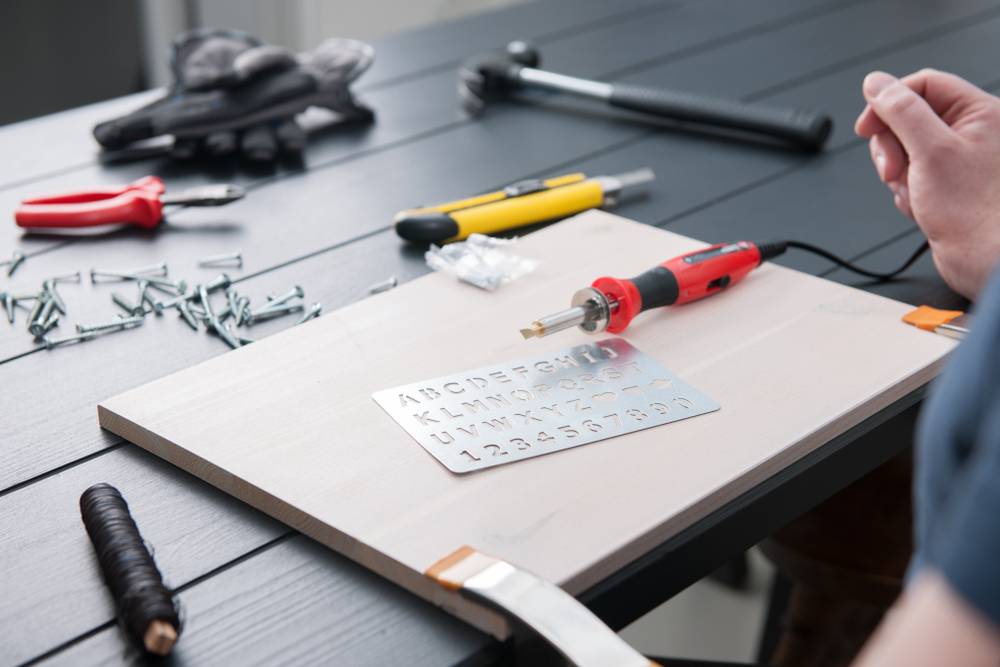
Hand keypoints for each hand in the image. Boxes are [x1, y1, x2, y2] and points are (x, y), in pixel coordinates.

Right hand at [855, 69, 999, 298]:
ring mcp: (960, 161)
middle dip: (892, 147)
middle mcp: (973, 132)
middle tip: (893, 170)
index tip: (866, 127)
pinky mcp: (949, 185)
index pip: (923, 86)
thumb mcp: (929, 150)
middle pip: (910, 119)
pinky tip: (921, 206)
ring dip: (899, 174)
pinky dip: (907, 191)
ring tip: (915, 194)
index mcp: (981, 112)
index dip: (889, 102)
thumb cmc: (974, 212)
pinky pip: (912, 176)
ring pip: (906, 150)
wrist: (988, 261)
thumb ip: (900, 110)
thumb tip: (877, 83)